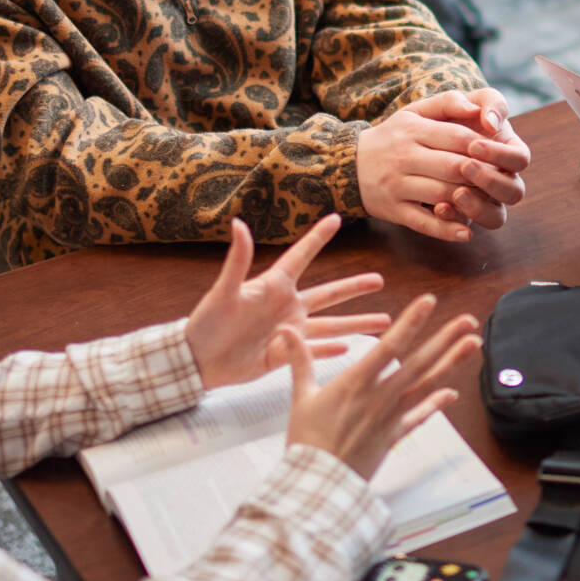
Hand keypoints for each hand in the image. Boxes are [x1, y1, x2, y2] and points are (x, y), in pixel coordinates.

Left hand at [184, 214, 390, 391]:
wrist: (194, 362)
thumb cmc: (205, 323)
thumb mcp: (223, 291)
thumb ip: (237, 260)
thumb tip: (239, 223)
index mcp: (273, 287)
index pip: (301, 257)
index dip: (318, 238)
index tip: (336, 218)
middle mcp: (286, 307)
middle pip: (328, 294)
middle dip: (354, 287)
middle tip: (380, 279)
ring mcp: (287, 333)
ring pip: (330, 326)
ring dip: (356, 323)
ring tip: (384, 321)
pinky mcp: (283, 357)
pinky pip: (313, 353)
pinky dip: (332, 351)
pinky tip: (352, 349)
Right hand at [283, 293, 481, 479]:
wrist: (317, 485)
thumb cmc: (306, 441)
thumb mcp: (300, 397)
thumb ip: (299, 361)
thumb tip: (287, 331)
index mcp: (356, 382)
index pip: (389, 345)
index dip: (410, 322)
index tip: (428, 302)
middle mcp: (380, 397)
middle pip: (419, 363)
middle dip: (446, 339)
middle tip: (469, 321)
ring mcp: (391, 417)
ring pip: (426, 386)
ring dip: (451, 364)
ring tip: (473, 345)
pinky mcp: (394, 437)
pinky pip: (419, 417)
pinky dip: (436, 404)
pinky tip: (452, 393)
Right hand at [356, 92, 529, 241]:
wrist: (348, 165)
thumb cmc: (392, 137)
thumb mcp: (413, 112)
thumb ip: (446, 103)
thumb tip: (476, 107)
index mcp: (413, 131)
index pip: (457, 137)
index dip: (484, 146)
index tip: (500, 154)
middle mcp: (405, 157)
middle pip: (453, 167)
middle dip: (481, 175)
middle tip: (501, 180)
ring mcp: (398, 186)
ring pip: (441, 195)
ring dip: (469, 201)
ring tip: (489, 202)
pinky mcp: (394, 210)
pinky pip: (423, 222)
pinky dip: (445, 229)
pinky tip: (466, 232)